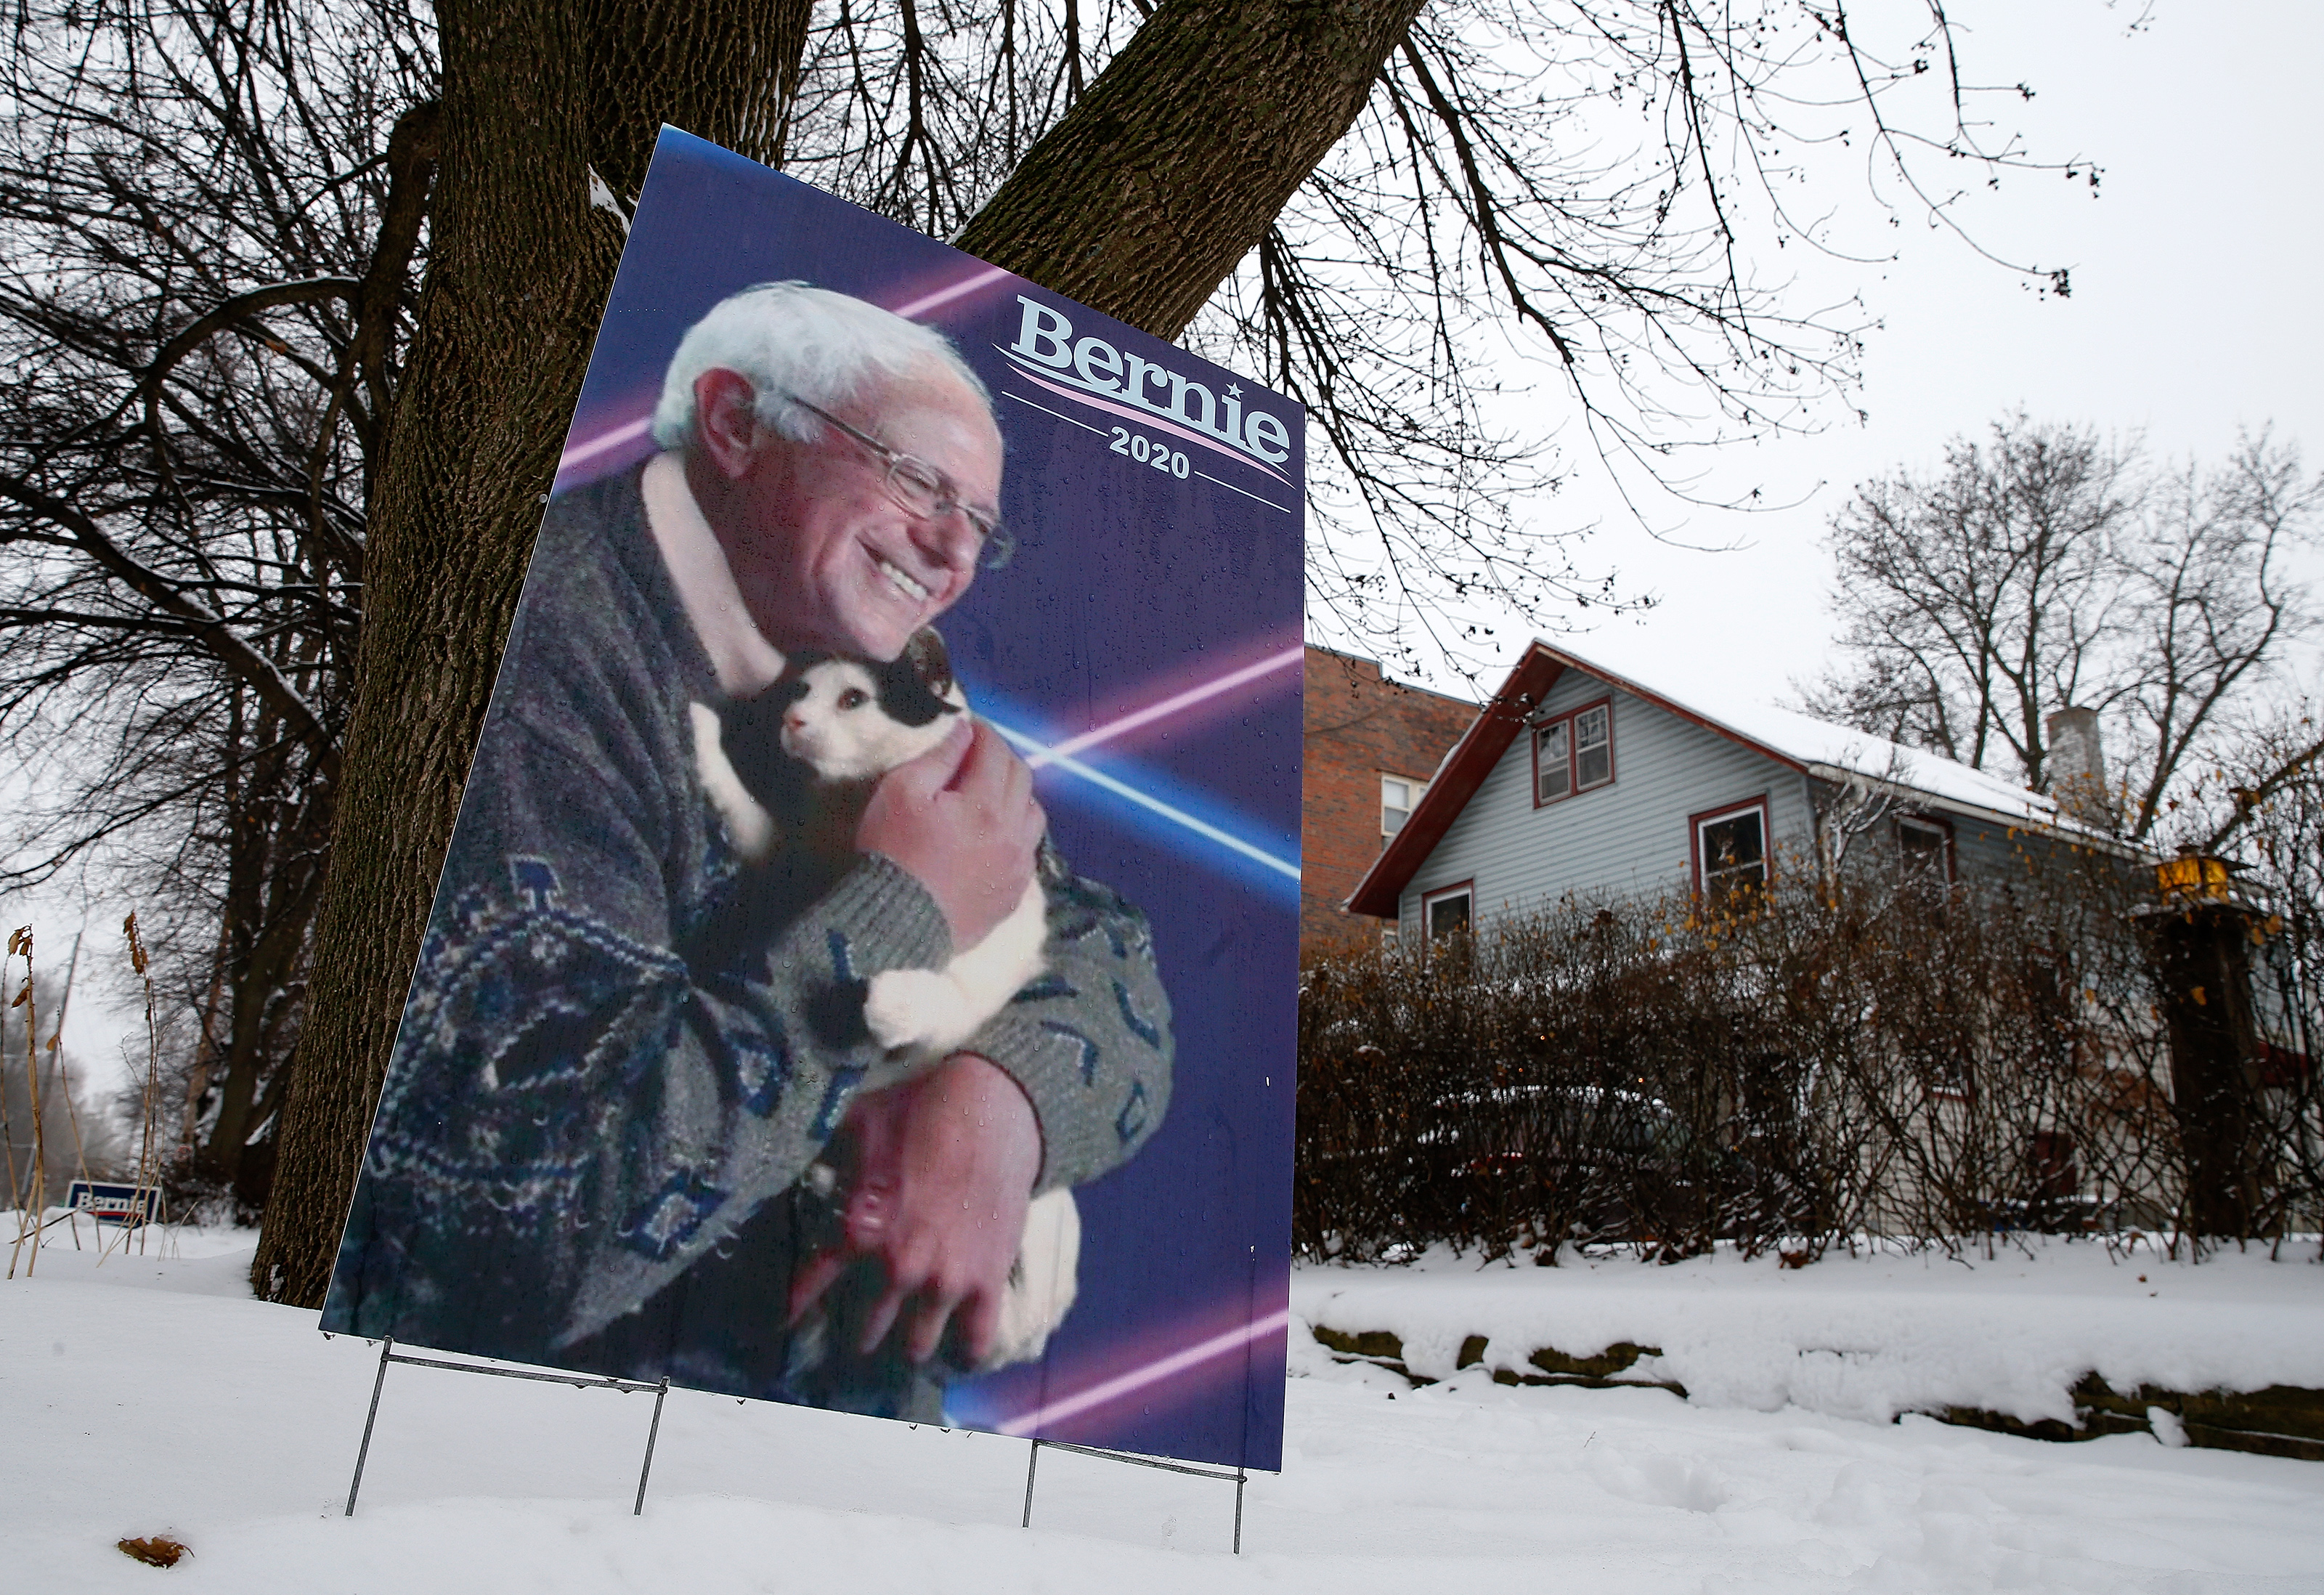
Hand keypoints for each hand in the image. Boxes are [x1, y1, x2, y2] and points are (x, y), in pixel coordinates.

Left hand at [787, 1053, 1042, 1365]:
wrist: (992, 1107)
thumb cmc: (920, 1111)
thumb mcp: (856, 1123)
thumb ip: (823, 1151)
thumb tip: (788, 1147)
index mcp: (857, 1230)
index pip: (809, 1289)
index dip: (795, 1310)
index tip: (785, 1326)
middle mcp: (895, 1267)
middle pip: (864, 1333)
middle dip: (860, 1336)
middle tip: (862, 1335)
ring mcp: (944, 1280)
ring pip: (917, 1346)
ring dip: (910, 1347)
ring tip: (911, 1345)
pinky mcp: (986, 1281)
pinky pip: (975, 1342)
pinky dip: (966, 1354)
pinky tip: (959, 1354)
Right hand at [855, 719, 1043, 948]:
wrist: (894, 925)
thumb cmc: (891, 853)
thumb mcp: (901, 793)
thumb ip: (938, 758)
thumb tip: (964, 732)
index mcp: (985, 804)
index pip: (995, 751)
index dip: (982, 733)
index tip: (968, 727)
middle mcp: (1013, 833)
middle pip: (1021, 777)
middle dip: (1000, 757)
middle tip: (976, 754)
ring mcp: (1018, 866)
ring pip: (1033, 813)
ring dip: (1015, 793)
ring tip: (989, 793)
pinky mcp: (1014, 893)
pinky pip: (1028, 849)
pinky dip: (1016, 830)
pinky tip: (994, 833)